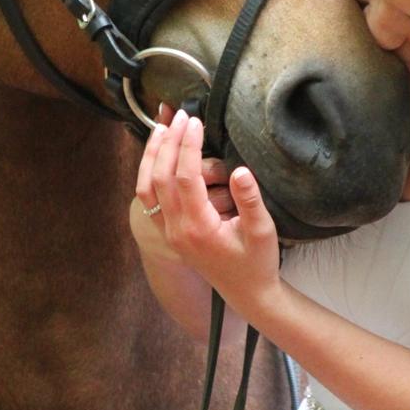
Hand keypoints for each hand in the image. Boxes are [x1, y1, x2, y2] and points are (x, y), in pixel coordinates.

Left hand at [142, 110, 280, 318]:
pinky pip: (149, 199)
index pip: (185, 177)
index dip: (189, 146)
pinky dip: (149, 172)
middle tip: (180, 115)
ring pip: (146, 188)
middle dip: (169, 143)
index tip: (196, 122)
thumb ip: (250, 200)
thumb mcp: (263, 231)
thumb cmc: (258, 262)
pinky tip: (158, 154)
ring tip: (161, 127)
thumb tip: (240, 170)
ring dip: (152, 156)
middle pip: (161, 178)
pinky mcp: (169, 232)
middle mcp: (177, 230)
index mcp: (198, 228)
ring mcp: (169, 232)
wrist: (248, 294)